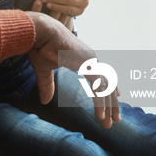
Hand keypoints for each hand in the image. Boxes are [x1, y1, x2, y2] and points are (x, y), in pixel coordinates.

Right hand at [26, 12, 119, 128]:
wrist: (39, 32)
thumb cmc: (40, 45)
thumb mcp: (44, 70)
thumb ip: (47, 85)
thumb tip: (44, 102)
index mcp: (82, 57)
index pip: (101, 75)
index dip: (109, 87)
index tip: (116, 97)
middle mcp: (90, 59)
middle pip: (107, 83)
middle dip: (111, 103)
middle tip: (114, 119)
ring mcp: (91, 61)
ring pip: (105, 88)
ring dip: (108, 107)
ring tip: (107, 123)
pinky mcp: (88, 65)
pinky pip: (98, 87)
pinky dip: (100, 102)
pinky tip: (100, 115)